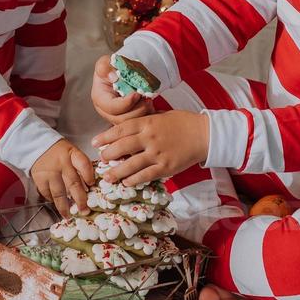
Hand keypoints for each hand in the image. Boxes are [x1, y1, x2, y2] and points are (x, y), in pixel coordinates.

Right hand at [30, 139, 92, 215]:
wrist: (37, 146)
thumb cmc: (60, 152)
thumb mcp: (72, 153)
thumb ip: (81, 167)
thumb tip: (89, 187)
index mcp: (72, 154)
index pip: (83, 164)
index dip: (89, 176)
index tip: (92, 186)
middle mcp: (61, 164)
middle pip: (73, 183)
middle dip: (80, 199)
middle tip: (85, 211)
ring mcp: (50, 172)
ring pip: (59, 193)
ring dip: (65, 206)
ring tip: (69, 216)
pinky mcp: (39, 179)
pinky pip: (48, 194)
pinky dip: (53, 201)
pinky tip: (58, 206)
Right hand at [91, 54, 150, 124]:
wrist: (122, 72)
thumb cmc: (112, 67)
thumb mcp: (105, 62)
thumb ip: (105, 67)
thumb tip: (113, 77)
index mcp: (100, 98)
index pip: (111, 107)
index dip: (126, 103)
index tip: (137, 94)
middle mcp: (106, 112)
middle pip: (122, 120)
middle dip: (137, 110)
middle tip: (148, 99)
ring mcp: (117, 117)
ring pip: (131, 124)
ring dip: (143, 114)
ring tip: (150, 101)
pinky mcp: (128, 119)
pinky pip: (138, 124)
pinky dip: (147, 117)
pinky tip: (152, 107)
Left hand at [92, 110, 208, 186]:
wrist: (204, 135)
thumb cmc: (183, 123)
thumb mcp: (161, 116)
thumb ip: (144, 122)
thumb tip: (126, 129)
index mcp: (148, 123)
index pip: (121, 129)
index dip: (105, 137)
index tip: (95, 142)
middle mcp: (150, 138)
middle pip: (122, 147)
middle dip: (108, 154)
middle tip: (101, 159)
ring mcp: (158, 154)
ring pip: (131, 165)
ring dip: (117, 172)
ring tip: (108, 176)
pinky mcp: (166, 167)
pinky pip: (145, 175)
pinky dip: (134, 180)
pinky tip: (126, 183)